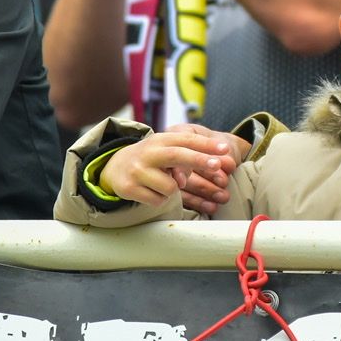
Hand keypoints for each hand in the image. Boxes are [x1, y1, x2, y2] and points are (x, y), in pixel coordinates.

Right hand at [97, 130, 236, 210]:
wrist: (115, 167)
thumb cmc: (152, 159)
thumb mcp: (166, 150)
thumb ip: (185, 156)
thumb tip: (197, 173)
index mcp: (161, 140)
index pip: (186, 139)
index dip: (206, 144)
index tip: (225, 148)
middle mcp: (149, 152)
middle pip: (177, 155)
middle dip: (198, 160)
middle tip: (217, 165)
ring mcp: (138, 170)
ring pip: (170, 186)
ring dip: (173, 190)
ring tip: (162, 183)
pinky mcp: (129, 188)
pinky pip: (158, 200)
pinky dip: (160, 199)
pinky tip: (151, 191)